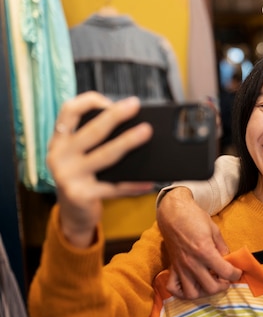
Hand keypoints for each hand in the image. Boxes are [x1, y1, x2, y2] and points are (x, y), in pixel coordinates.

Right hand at [47, 93, 154, 247]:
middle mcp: (59, 156)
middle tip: (135, 105)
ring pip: (105, 155)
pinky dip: (133, 184)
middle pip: (92, 131)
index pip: (69, 111)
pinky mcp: (81, 195)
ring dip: (128, 142)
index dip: (89, 102)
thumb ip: (95, 141)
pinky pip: (114, 187)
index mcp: (59, 141)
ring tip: (147, 132)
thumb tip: (134, 125)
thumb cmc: (84, 178)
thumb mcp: (81, 156)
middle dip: (115, 115)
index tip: (110, 101)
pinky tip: (150, 180)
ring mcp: (69, 176)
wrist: (72, 215)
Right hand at [157, 187, 241, 298]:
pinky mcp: (172, 268)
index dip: (236, 274)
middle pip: (211, 288)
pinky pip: (173, 289)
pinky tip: (191, 285)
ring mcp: (180, 267)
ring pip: (192, 294)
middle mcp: (192, 263)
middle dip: (223, 286)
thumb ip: (222, 247)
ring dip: (204, 292)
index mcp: (205, 251)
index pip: (226, 272)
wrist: (173, 213)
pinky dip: (182, 292)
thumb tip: (227, 260)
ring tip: (210, 283)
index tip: (237, 272)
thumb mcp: (214, 230)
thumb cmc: (194, 218)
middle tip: (225, 278)